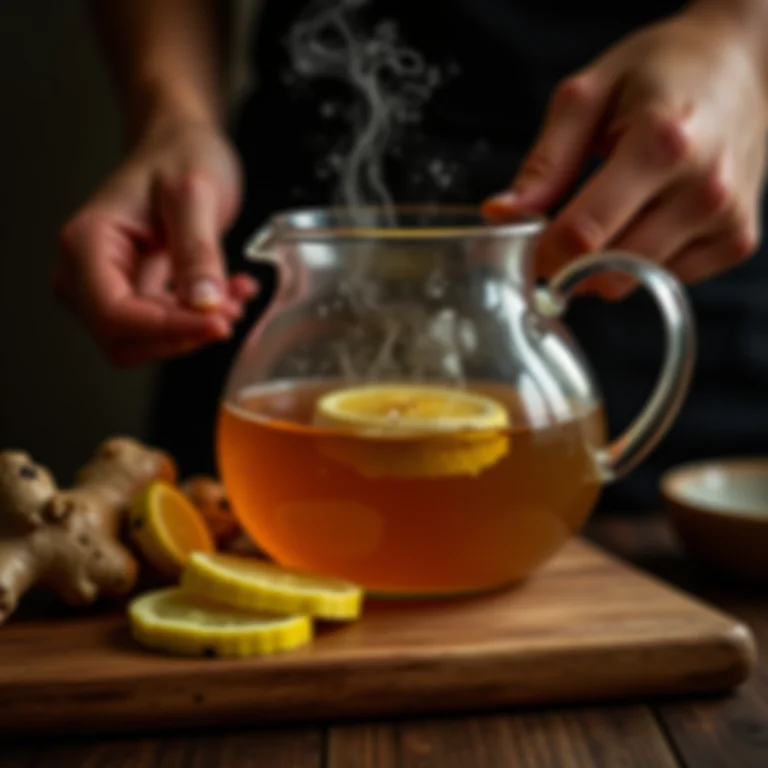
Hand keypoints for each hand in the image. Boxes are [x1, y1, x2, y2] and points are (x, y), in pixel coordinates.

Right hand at [54, 117, 256, 366]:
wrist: (180, 145)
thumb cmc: (179, 155)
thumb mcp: (195, 192)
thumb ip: (198, 248)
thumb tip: (203, 304)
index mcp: (86, 243)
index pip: (115, 314)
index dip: (168, 328)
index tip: (219, 323)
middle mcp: (85, 273)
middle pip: (124, 339)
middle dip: (182, 334)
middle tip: (232, 310)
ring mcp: (105, 288)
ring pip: (145, 342)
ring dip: (194, 331)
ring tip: (236, 297)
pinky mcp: (133, 296)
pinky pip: (163, 329)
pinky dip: (200, 321)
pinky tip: (231, 295)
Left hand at [483, 6, 767, 297]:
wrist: (739, 64)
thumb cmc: (660, 72)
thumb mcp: (588, 97)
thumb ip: (544, 163)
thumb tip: (501, 215)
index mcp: (660, 143)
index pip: (582, 234)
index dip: (541, 253)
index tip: (522, 246)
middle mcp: (702, 187)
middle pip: (607, 270)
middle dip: (566, 265)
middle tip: (554, 238)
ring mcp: (726, 218)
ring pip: (634, 283)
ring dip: (600, 268)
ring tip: (602, 219)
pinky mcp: (738, 239)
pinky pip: (664, 282)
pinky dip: (638, 265)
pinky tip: (641, 223)